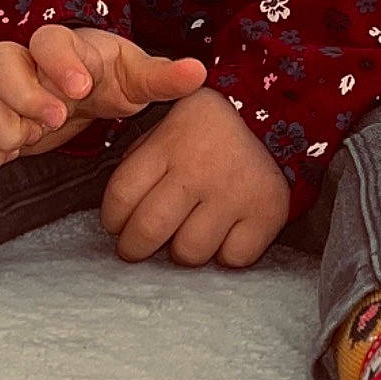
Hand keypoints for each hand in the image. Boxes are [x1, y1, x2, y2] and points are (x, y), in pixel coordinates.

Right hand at [0, 25, 208, 170]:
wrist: (82, 92)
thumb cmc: (108, 79)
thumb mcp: (136, 79)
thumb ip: (163, 78)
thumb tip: (198, 72)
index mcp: (63, 47)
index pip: (48, 39)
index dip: (57, 62)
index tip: (82, 90)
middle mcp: (23, 62)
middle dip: (20, 92)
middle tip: (54, 120)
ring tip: (26, 143)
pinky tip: (5, 158)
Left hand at [99, 87, 290, 268]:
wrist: (267, 120)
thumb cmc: (201, 138)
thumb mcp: (163, 133)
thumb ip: (138, 167)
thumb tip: (117, 223)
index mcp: (170, 142)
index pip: (122, 194)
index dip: (112, 220)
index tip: (116, 226)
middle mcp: (202, 166)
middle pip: (149, 229)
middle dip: (134, 248)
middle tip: (137, 249)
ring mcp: (236, 190)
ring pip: (189, 252)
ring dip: (181, 252)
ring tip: (183, 237)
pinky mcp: (268, 211)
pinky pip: (232, 259)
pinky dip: (224, 255)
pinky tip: (222, 236)